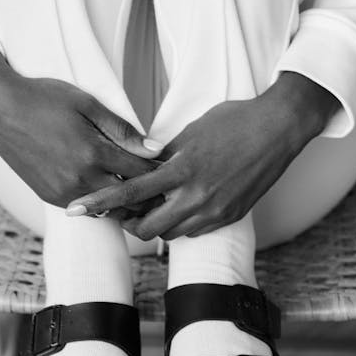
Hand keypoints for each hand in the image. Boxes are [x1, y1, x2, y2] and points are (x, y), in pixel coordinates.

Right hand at [0, 44, 160, 208]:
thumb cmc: (43, 98)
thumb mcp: (87, 104)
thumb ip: (122, 130)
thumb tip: (155, 149)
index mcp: (92, 153)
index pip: (141, 173)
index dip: (161, 172)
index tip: (174, 169)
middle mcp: (79, 179)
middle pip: (129, 199)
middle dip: (149, 193)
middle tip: (165, 187)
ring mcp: (63, 192)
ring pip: (109, 208)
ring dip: (126, 201)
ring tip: (142, 191)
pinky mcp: (50, 198)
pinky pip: (87, 208)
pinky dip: (102, 201)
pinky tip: (110, 188)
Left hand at [66, 72, 340, 238]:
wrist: (280, 128)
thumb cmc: (234, 120)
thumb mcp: (190, 132)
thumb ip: (163, 156)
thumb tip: (139, 170)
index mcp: (182, 170)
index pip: (129, 192)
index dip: (99, 203)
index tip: (75, 210)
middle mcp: (197, 197)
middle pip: (147, 228)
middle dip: (130, 222)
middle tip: (123, 210)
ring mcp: (216, 211)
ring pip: (171, 234)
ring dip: (157, 224)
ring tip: (155, 205)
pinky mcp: (231, 217)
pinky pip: (195, 231)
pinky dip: (182, 223)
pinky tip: (182, 205)